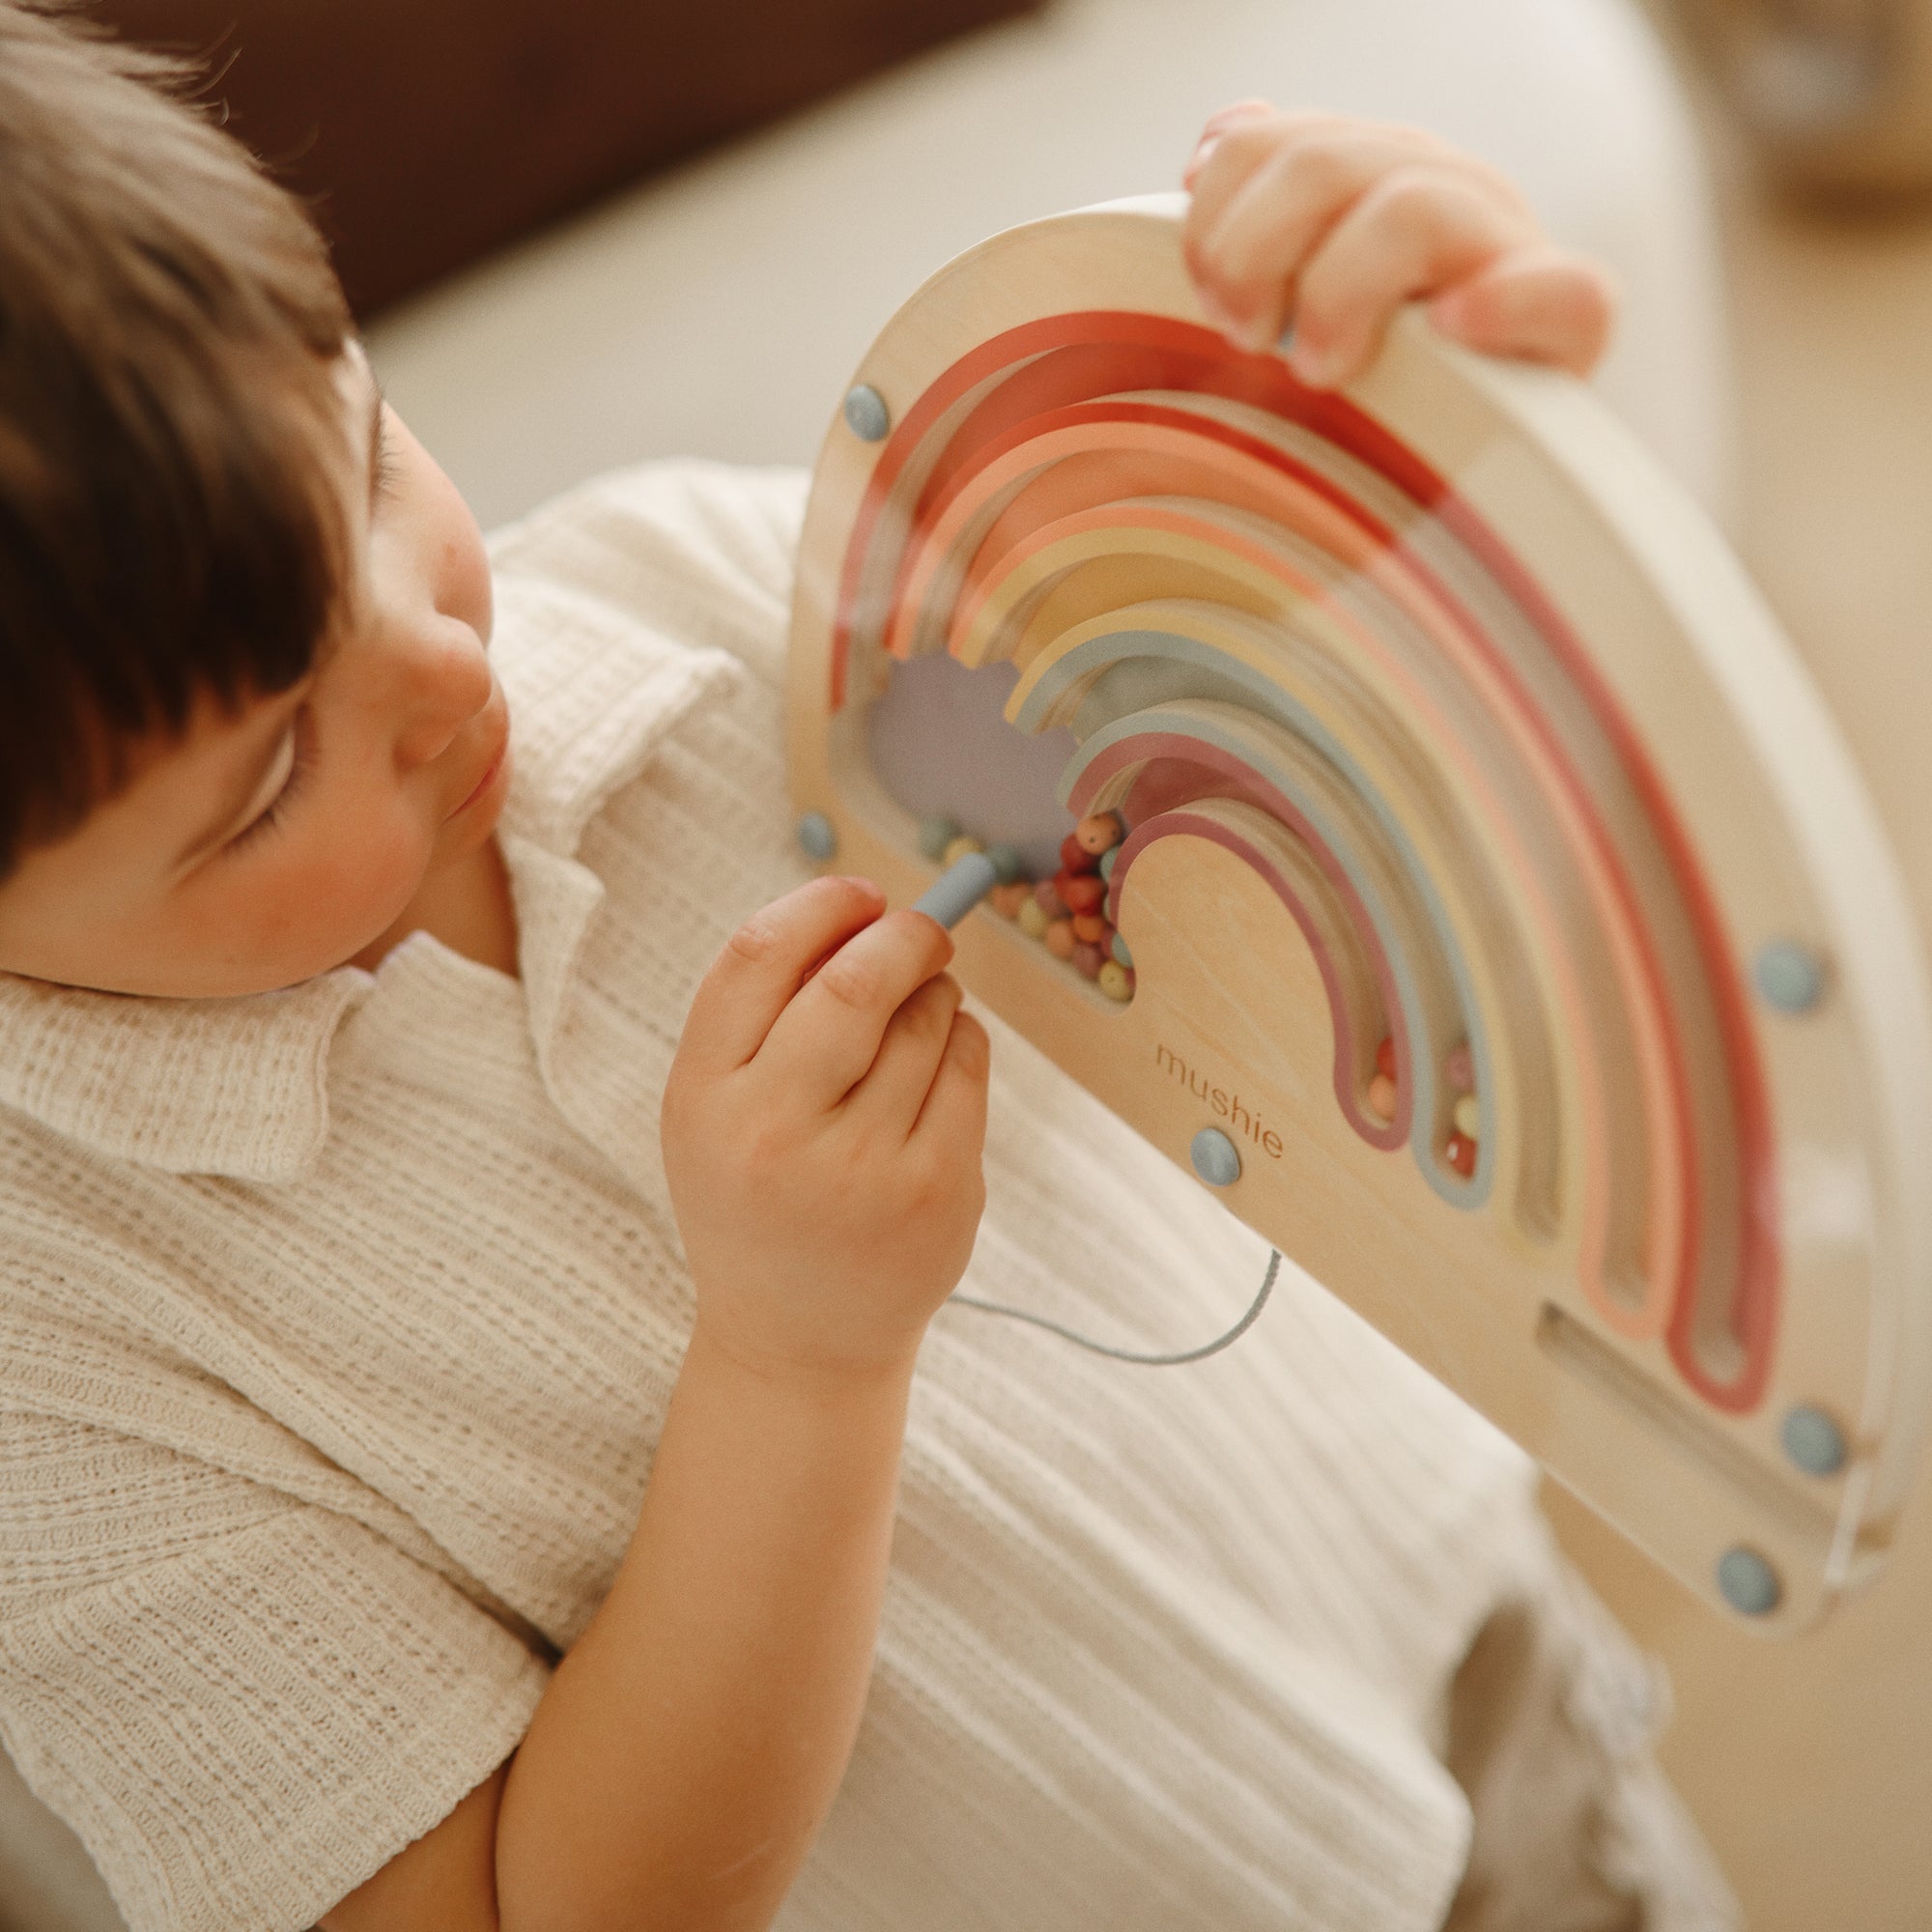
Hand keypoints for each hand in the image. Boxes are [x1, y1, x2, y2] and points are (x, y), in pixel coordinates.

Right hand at [661, 875, 989, 1381]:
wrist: (798, 1339)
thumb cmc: (758, 1194)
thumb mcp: (716, 1109)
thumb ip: (762, 1012)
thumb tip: (862, 907)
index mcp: (704, 1098)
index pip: (757, 956)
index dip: (818, 906)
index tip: (858, 895)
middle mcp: (775, 1132)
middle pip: (856, 981)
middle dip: (903, 934)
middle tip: (921, 927)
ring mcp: (863, 1168)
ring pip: (925, 1018)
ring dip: (933, 994)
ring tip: (914, 1020)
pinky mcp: (935, 1190)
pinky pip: (968, 1064)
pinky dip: (962, 1041)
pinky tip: (937, 1066)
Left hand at [1181, 101, 1616, 388]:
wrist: (1484, 459)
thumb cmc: (1374, 389)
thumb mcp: (1298, 294)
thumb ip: (1256, 214)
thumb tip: (1205, 155)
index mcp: (1373, 174)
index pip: (1270, 143)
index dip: (1216, 218)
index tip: (1208, 298)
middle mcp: (1441, 188)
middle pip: (1322, 165)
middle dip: (1253, 257)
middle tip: (1246, 340)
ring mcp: (1508, 246)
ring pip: (1411, 211)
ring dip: (1338, 294)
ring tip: (1318, 370)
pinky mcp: (1570, 319)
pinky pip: (1561, 288)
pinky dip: (1500, 304)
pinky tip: (1451, 331)